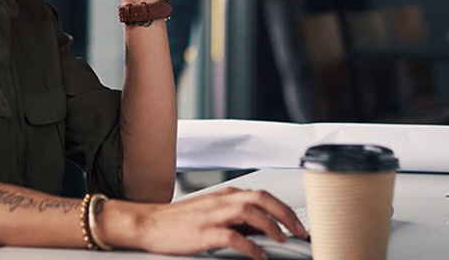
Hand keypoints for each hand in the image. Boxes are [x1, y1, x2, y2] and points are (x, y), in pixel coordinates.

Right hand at [97, 187, 308, 259]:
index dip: (285, 208)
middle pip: (262, 198)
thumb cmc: (179, 221)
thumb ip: (237, 219)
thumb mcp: (212, 213)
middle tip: (299, 231)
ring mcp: (212, 216)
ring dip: (271, 226)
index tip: (298, 224)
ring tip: (282, 240)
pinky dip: (250, 246)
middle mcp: (222, 201)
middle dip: (285, 214)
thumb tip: (264, 229)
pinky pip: (232, 237)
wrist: (148, 224)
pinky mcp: (203, 233)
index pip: (263, 195)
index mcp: (226, 195)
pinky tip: (259, 256)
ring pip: (250, 212)